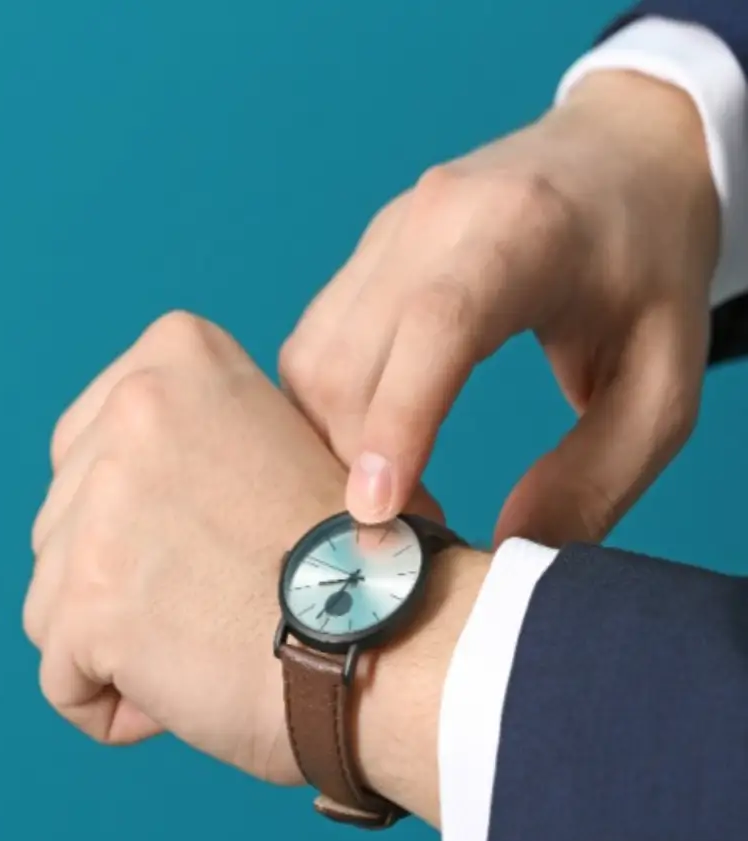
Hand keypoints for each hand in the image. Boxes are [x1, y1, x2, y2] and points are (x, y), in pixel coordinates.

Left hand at [26, 311, 489, 820]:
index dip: (138, 519)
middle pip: (62, 525)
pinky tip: (186, 694)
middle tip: (222, 600)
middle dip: (122, 581)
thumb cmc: (357, 566)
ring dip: (117, 643)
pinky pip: (63, 678)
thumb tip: (115, 500)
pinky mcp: (88, 604)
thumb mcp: (272, 443)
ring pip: (53, 600)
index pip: (84, 452)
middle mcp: (128, 413)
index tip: (211, 541)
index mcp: (176, 357)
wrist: (401, 643)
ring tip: (209, 646)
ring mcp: (99, 510)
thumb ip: (187, 445)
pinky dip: (115, 705)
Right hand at [279, 71, 719, 545]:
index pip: (436, 325)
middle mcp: (434, 219)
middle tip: (410, 533)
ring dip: (330, 442)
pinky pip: (313, 347)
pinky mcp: (364, 255)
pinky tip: (369, 447)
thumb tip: (505, 551)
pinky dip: (325, 412)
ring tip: (393, 494)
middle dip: (358, 462)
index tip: (376, 512)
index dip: (397, 422)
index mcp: (524, 230)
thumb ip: (595, 474)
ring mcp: (386, 232)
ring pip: (312, 358)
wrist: (622, 154)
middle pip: (349, 358)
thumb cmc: (650, 268)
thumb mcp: (664, 382)